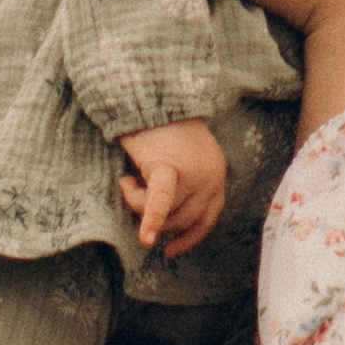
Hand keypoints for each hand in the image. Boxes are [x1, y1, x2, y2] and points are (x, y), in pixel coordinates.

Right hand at [120, 117, 228, 257]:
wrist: (148, 95)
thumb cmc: (160, 127)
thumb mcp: (185, 158)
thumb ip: (186, 185)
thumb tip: (167, 223)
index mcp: (217, 174)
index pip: (207, 218)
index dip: (189, 237)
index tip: (171, 250)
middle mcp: (211, 176)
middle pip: (183, 220)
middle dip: (156, 218)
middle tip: (133, 193)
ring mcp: (193, 172)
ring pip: (165, 213)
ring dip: (138, 204)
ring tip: (127, 180)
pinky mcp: (168, 166)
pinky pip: (159, 201)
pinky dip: (150, 219)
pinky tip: (144, 237)